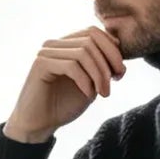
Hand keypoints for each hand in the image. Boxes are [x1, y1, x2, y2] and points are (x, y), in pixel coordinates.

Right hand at [6, 25, 125, 143]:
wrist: (39, 126)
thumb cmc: (64, 105)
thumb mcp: (91, 83)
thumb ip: (102, 65)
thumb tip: (119, 46)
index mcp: (66, 45)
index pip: (94, 32)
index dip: (112, 49)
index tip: (120, 72)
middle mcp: (55, 44)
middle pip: (91, 39)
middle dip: (109, 60)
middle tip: (115, 82)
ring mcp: (46, 52)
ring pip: (83, 52)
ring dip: (99, 74)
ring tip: (103, 93)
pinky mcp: (41, 64)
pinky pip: (71, 65)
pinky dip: (85, 80)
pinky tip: (89, 95)